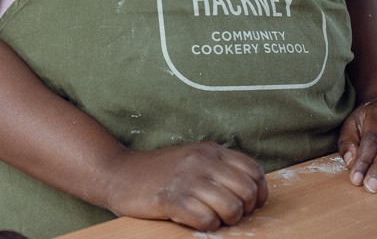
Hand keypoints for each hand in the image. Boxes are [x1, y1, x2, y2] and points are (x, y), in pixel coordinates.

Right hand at [103, 143, 267, 230]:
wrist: (117, 173)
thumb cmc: (158, 172)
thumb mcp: (192, 160)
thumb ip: (218, 168)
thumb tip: (250, 192)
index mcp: (210, 151)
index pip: (254, 171)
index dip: (258, 194)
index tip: (249, 204)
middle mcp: (202, 161)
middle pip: (247, 192)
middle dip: (243, 210)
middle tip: (226, 214)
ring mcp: (187, 179)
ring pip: (231, 208)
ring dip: (224, 220)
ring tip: (209, 218)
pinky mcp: (172, 199)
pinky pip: (206, 220)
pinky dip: (205, 226)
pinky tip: (193, 220)